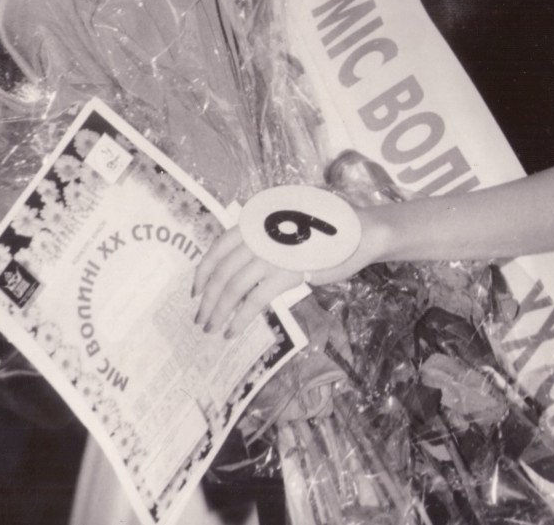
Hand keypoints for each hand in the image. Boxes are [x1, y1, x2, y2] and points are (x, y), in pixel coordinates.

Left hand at [192, 204, 379, 337]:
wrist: (358, 233)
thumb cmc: (324, 231)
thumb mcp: (286, 228)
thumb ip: (262, 239)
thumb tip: (238, 266)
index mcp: (256, 222)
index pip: (218, 248)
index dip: (203, 272)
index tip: (195, 292)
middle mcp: (259, 235)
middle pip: (223, 271)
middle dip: (207, 299)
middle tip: (201, 319)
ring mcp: (272, 253)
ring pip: (234, 287)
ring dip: (219, 312)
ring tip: (213, 329)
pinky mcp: (288, 272)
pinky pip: (255, 299)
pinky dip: (240, 318)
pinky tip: (233, 331)